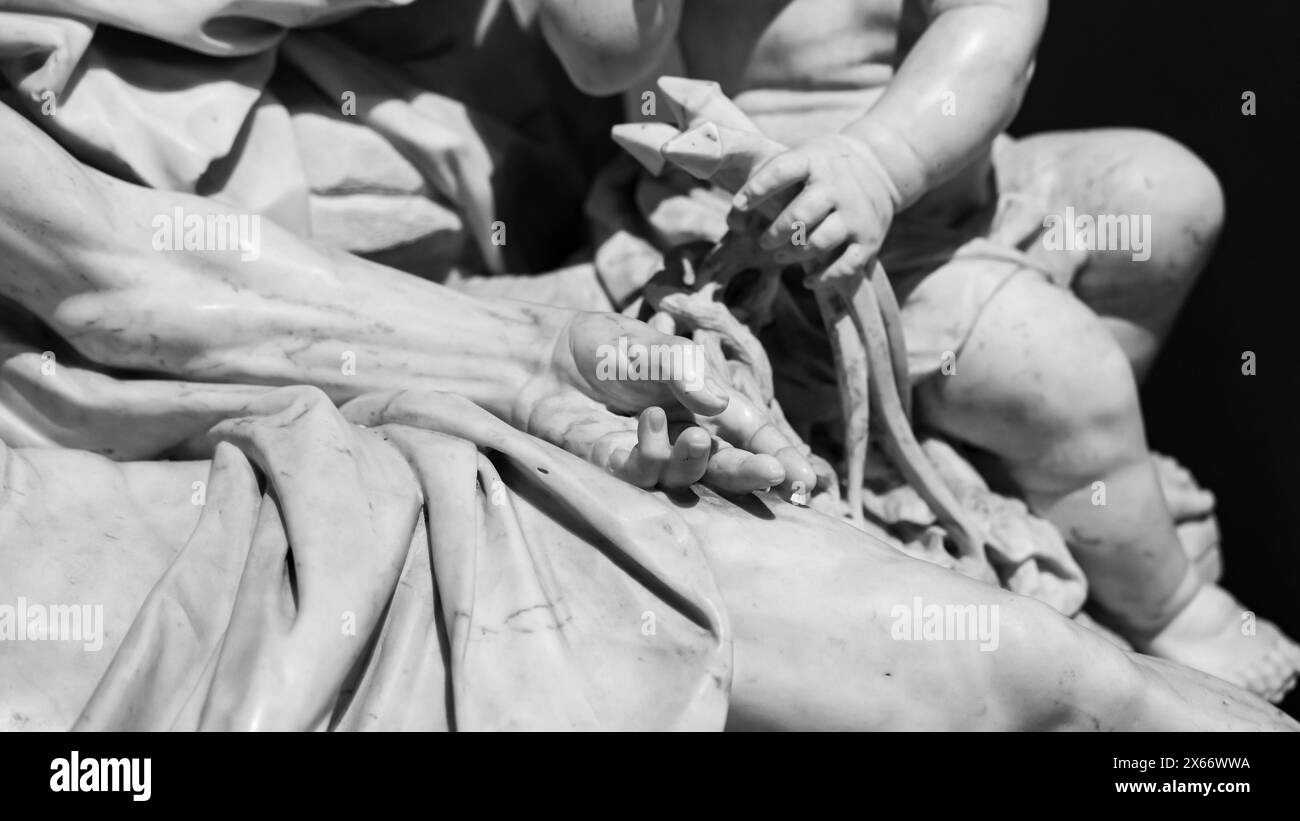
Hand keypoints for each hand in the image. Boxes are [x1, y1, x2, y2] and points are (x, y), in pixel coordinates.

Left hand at [513, 311, 816, 497]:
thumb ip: (685, 372)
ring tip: (698, 438)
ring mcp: (652, 451)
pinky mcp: (615, 464)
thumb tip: (718, 406)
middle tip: (778, 478)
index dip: (779, 455)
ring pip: (691, 476)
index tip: (805, 478)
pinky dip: (652, 452)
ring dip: (700, 462)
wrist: (542, 354)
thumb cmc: (604, 345)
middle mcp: (685, 432)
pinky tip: (647, 424)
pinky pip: (644, 473)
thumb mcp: (652, 347)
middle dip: (755, 473)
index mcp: (706, 401)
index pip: (751, 432)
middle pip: (729, 464)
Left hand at [730, 133, 897, 284]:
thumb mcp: (802, 155)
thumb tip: (733, 217)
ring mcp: (855, 214)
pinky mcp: (870, 239)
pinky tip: (808, 281)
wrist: (881, 167)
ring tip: (780, 255)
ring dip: (794, 254)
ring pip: (820, 242)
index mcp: (815, 160)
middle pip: (801, 215)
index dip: (757, 189)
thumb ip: (768, 177)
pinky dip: (825, 278)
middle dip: (776, 233)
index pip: (782, 170)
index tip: (738, 205)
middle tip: (764, 242)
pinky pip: (846, 266)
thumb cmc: (824, 167)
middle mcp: (837, 186)